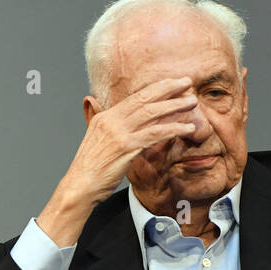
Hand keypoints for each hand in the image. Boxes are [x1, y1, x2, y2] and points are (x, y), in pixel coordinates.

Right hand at [37, 77, 198, 245]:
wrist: (79, 187)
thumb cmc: (89, 169)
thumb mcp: (94, 139)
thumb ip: (99, 121)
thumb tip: (93, 102)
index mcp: (104, 117)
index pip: (134, 97)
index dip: (155, 88)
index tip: (172, 83)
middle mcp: (110, 121)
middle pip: (144, 99)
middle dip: (168, 88)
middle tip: (187, 82)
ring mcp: (118, 133)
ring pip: (152, 113)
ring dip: (174, 106)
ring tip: (192, 103)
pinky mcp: (126, 147)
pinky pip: (155, 134)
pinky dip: (173, 129)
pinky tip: (187, 128)